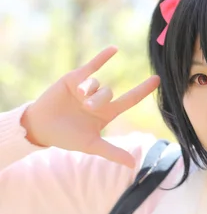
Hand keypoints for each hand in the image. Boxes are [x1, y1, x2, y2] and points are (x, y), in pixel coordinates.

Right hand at [21, 46, 159, 168]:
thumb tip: (134, 164)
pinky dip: (103, 57)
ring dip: (89, 90)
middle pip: (109, 93)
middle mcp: (99, 99)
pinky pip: (92, 66)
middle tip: (85, 107)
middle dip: (98, 100)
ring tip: (78, 97)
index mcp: (107, 113)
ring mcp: (87, 88)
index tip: (158, 79)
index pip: (130, 100)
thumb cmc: (67, 137)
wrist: (41, 127)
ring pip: (97, 83)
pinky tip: (114, 49)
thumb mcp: (91, 145)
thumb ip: (112, 152)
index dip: (143, 90)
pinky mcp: (74, 78)